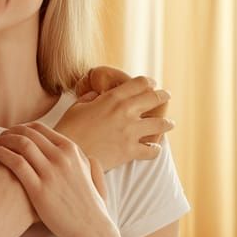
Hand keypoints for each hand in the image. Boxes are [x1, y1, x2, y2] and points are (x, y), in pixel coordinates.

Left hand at [0, 123, 115, 236]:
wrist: (91, 229)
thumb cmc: (89, 206)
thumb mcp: (91, 176)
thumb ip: (84, 162)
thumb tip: (86, 156)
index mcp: (71, 150)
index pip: (38, 128)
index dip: (19, 128)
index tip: (9, 136)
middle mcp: (61, 157)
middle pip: (26, 133)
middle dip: (7, 133)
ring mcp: (51, 172)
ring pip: (20, 144)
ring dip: (2, 142)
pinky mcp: (39, 189)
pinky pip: (16, 163)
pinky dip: (2, 155)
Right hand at [0, 145, 33, 236]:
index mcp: (14, 165)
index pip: (13, 150)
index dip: (0, 152)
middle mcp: (29, 179)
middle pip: (25, 165)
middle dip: (15, 165)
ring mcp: (34, 197)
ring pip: (36, 182)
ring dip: (28, 180)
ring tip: (6, 190)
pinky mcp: (34, 214)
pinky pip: (40, 202)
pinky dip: (36, 200)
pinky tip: (27, 200)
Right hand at [52, 76, 173, 169]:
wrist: (66, 154)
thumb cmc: (68, 129)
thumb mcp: (77, 107)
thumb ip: (91, 97)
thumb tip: (98, 94)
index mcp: (112, 99)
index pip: (140, 83)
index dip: (148, 82)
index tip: (152, 83)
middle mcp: (125, 112)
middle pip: (154, 99)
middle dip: (163, 96)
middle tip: (166, 96)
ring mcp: (130, 132)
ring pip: (160, 124)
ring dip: (167, 123)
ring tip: (170, 124)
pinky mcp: (129, 151)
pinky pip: (151, 150)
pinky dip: (154, 150)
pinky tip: (154, 149)